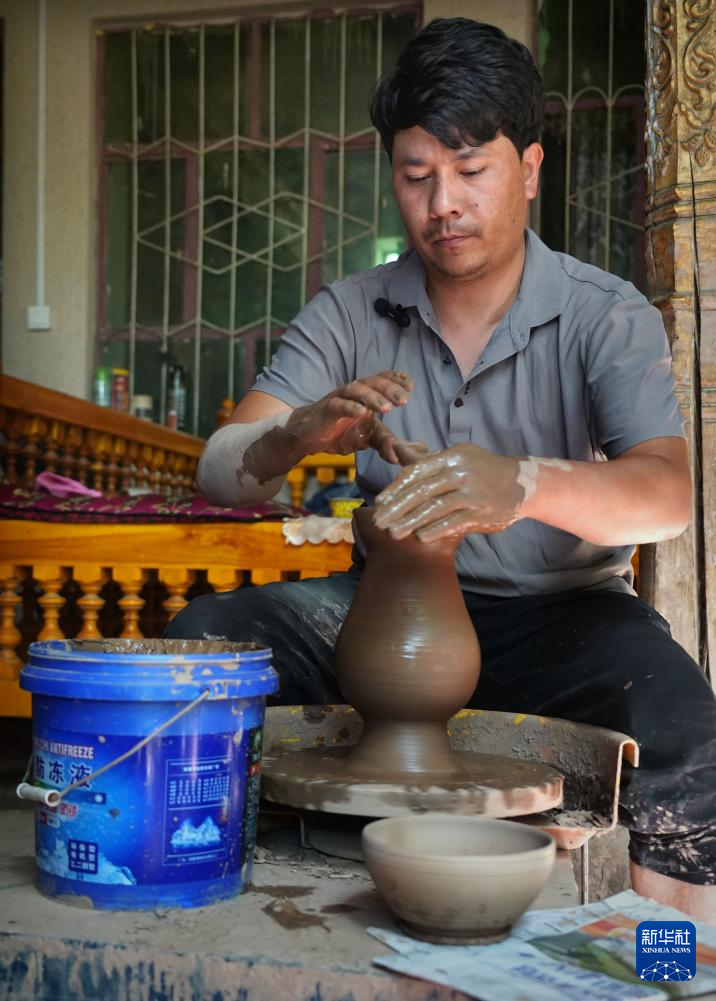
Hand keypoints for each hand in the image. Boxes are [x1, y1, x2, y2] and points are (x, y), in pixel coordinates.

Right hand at [284, 371, 413, 458]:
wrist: (306, 436)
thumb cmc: (338, 431)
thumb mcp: (366, 438)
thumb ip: (383, 443)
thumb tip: (399, 457)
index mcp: (366, 395)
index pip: (383, 380)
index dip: (396, 380)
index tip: (411, 386)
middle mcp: (353, 392)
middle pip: (373, 382)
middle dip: (390, 389)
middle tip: (404, 400)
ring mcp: (339, 399)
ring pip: (356, 390)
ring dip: (372, 397)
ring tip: (386, 408)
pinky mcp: (326, 410)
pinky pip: (338, 405)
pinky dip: (350, 407)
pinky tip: (361, 412)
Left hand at [373, 443, 524, 540]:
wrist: (523, 484)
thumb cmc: (484, 471)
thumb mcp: (460, 457)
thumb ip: (431, 460)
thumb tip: (399, 453)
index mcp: (452, 457)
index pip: (416, 471)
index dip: (396, 488)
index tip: (380, 502)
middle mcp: (460, 472)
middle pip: (421, 491)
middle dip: (397, 508)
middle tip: (379, 521)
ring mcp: (471, 492)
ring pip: (434, 508)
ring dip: (410, 522)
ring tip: (394, 533)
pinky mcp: (481, 512)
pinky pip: (453, 522)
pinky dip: (435, 530)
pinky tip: (420, 537)